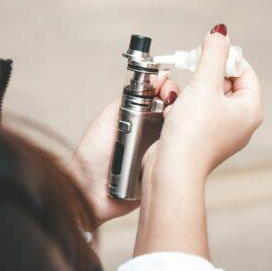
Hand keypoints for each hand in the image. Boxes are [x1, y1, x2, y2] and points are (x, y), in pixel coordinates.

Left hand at [69, 74, 179, 228]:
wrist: (89, 191)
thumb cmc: (92, 156)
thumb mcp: (108, 119)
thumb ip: (127, 100)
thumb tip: (151, 79)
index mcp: (138, 119)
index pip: (160, 99)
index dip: (167, 91)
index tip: (168, 90)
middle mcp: (151, 134)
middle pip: (174, 114)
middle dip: (178, 105)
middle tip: (173, 104)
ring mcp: (158, 152)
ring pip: (179, 135)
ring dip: (181, 127)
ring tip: (178, 122)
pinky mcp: (161, 170)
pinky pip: (176, 159)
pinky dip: (180, 151)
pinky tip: (180, 145)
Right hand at [148, 25, 263, 184]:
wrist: (172, 171)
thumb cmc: (193, 133)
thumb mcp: (204, 85)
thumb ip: (213, 56)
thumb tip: (221, 33)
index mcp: (250, 110)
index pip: (245, 72)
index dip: (226, 58)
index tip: (207, 51)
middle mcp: (239, 122)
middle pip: (225, 83)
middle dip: (203, 74)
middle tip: (190, 68)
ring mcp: (220, 132)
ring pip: (205, 97)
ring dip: (188, 90)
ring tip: (178, 95)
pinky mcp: (200, 139)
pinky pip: (193, 112)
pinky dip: (180, 106)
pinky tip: (171, 111)